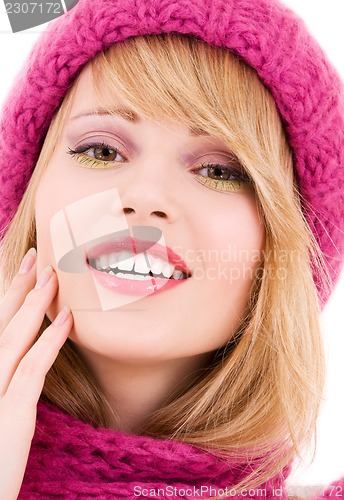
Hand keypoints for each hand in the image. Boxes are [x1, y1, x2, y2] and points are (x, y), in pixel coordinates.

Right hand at [0, 249, 72, 498]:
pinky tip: (67, 320)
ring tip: (53, 277)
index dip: (8, 294)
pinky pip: (32, 370)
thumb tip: (23, 350)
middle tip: (37, 257)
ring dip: (34, 304)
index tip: (24, 268)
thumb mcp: (0, 402)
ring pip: (13, 338)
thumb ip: (8, 373)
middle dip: (18, 287)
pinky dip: (50, 341)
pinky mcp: (10, 416)